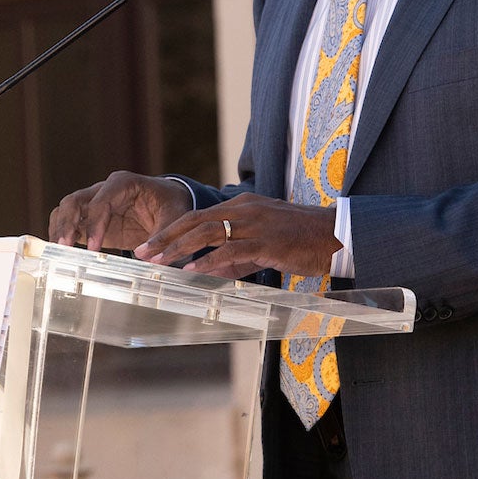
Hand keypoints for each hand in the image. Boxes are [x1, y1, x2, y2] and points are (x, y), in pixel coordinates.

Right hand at [49, 171, 191, 251]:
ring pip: (66, 210)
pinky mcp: (91, 220)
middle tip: (63, 247)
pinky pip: (70, 223)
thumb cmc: (171, 205)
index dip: (94, 224)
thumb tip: (145, 257)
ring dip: (59, 229)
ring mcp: (95, 203)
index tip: (93, 247)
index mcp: (123, 183)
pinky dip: (62, 235)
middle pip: (74, 201)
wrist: (168, 203)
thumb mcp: (174, 217)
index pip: (101, 201)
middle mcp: (104, 190)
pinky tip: (61, 253)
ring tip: (58, 251)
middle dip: (66, 223)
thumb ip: (162, 236)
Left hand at [134, 195, 341, 279]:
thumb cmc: (303, 240)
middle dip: (165, 238)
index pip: (198, 215)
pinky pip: (230, 251)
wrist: (337, 235)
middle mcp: (245, 210)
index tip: (150, 244)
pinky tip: (191, 272)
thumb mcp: (265, 244)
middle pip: (195, 221)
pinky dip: (207, 262)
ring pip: (207, 233)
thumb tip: (216, 270)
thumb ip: (239, 255)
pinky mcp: (267, 241)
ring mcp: (255, 224)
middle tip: (141, 252)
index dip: (171, 230)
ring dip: (178, 249)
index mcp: (243, 206)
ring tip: (156, 262)